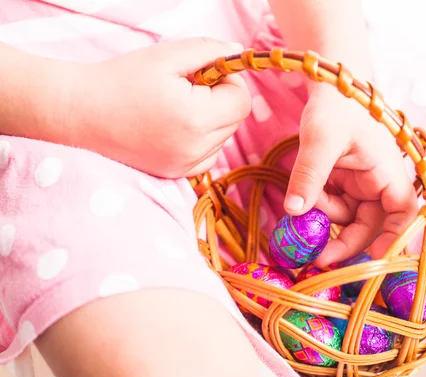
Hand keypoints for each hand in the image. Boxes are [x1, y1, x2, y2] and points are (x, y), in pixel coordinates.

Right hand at [66, 38, 250, 177]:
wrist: (80, 112)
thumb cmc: (121, 80)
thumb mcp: (166, 55)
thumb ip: (209, 50)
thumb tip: (238, 51)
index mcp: (196, 118)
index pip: (242, 101)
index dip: (229, 81)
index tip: (206, 73)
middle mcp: (195, 148)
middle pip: (235, 121)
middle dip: (220, 99)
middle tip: (188, 87)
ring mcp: (185, 165)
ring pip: (223, 138)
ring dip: (211, 119)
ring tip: (177, 106)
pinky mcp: (175, 174)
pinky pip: (207, 156)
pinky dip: (201, 140)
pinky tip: (176, 126)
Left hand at [284, 85, 417, 263]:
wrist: (330, 87)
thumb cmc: (335, 105)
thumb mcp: (320, 139)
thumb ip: (309, 175)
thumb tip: (294, 212)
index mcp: (388, 171)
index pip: (403, 213)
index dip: (396, 238)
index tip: (378, 260)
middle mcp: (380, 182)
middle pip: (371, 226)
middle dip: (346, 242)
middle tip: (318, 259)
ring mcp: (361, 185)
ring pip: (348, 219)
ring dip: (325, 219)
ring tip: (305, 201)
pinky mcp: (345, 184)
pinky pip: (333, 207)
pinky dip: (318, 207)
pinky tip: (305, 196)